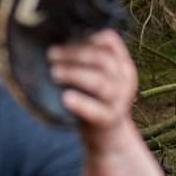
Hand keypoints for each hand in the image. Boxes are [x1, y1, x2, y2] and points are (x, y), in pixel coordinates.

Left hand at [47, 30, 137, 151]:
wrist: (106, 138)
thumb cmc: (92, 101)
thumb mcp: (94, 78)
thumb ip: (84, 61)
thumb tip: (54, 37)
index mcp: (122, 64)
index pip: (109, 41)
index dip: (86, 36)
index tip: (64, 36)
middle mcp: (125, 80)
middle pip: (102, 60)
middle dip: (74, 54)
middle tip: (51, 54)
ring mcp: (119, 101)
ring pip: (99, 82)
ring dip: (74, 74)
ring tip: (53, 73)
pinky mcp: (109, 120)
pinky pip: (96, 110)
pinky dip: (81, 104)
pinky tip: (65, 98)